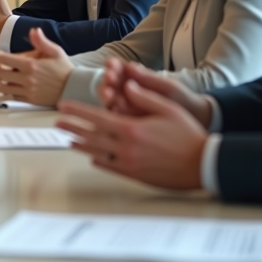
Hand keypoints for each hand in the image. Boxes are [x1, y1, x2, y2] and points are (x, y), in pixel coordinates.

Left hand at [0, 28, 73, 105]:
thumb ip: (41, 41)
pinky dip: (4, 90)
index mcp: (31, 65)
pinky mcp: (30, 99)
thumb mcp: (55, 51)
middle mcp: (27, 78)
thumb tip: (34, 31)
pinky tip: (0, 86)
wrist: (74, 88)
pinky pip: (12, 95)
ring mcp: (28, 90)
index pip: (3, 59)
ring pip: (4, 85)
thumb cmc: (64, 68)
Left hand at [56, 79, 208, 189]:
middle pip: (91, 136)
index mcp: (131, 128)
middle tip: (58, 123)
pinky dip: (98, 161)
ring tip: (68, 140)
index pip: (96, 117)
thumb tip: (128, 86)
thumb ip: (144, 97)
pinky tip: (92, 158)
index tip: (63, 106)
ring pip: (97, 153)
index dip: (77, 111)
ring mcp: (129, 163)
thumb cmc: (188, 135)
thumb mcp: (168, 109)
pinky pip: (111, 167)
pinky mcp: (135, 175)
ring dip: (81, 145)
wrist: (203, 164)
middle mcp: (126, 147)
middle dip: (72, 128)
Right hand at [99, 59, 212, 126]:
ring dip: (106, 96)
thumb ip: (148, 79)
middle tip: (109, 80)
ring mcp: (127, 108)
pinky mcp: (128, 123)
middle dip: (106, 82)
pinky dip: (112, 114)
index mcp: (136, 79)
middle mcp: (128, 92)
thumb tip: (128, 66)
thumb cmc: (182, 99)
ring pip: (110, 101)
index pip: (119, 70)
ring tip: (108, 95)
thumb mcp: (167, 87)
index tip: (111, 66)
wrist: (196, 120)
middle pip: (110, 85)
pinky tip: (114, 110)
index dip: (113, 67)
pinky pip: (116, 118)